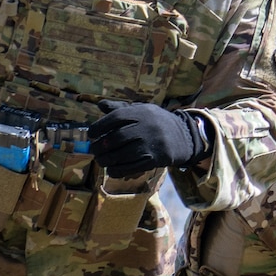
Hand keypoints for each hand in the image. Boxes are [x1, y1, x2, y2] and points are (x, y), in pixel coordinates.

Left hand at [90, 101, 209, 176]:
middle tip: (94, 150)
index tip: (91, 134)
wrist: (184, 136)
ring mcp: (152, 144)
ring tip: (101, 160)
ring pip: (122, 154)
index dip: (99, 127)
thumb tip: (100, 105)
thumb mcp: (142, 110)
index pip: (114, 118)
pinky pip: (132, 167)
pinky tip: (111, 169)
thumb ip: (121, 109)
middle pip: (116, 138)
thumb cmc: (156, 122)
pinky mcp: (156, 159)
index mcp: (141, 112)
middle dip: (100, 146)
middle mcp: (146, 126)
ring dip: (107, 160)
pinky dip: (118, 170)